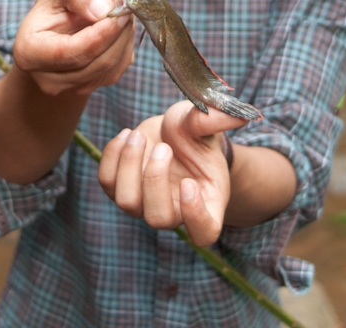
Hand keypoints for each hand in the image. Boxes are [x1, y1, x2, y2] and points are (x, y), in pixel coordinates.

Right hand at [12, 0, 133, 96]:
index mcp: (29, 52)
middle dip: (119, 30)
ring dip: (125, 34)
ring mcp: (72, 88)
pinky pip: (119, 66)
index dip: (100, 33)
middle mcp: (49, 79)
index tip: (120, 10)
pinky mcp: (93, 87)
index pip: (70, 52)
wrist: (55, 29)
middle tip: (129, 1)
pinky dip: (126, 43)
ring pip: (113, 65)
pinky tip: (121, 24)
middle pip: (97, 61)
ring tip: (124, 8)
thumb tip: (104, 9)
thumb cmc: (57, 5)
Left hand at [98, 101, 246, 245]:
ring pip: (126, 202)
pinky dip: (112, 156)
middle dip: (155, 180)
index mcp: (207, 203)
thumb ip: (215, 121)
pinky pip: (107, 182)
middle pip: (158, 218)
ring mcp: (144, 203)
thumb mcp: (205, 125)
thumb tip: (238, 114)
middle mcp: (175, 210)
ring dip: (129, 165)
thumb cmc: (195, 134)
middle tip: (163, 147)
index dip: (195, 216)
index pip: (203, 232)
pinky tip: (126, 135)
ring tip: (138, 135)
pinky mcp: (121, 187)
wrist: (172, 131)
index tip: (189, 183)